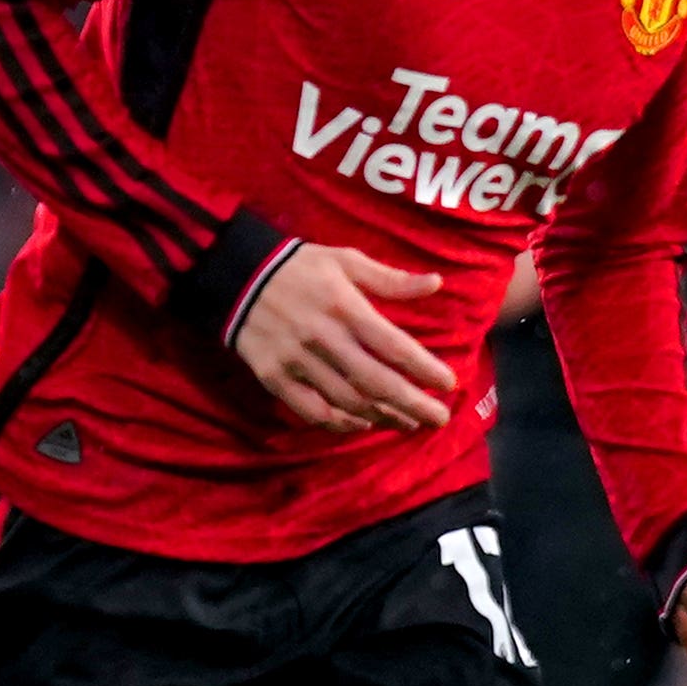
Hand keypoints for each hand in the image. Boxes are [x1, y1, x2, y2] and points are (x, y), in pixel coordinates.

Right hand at [232, 242, 456, 433]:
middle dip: (413, 404)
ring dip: (383, 416)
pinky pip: (312, 411)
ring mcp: (297, 362)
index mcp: (345, 307)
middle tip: (440, 418)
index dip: (425, 368)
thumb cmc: (300, 267)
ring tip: (409, 423)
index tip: (449, 383)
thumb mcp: (346, 261)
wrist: (236, 275)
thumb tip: (435, 283)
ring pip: (347, 401)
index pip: (393, 346)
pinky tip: (363, 425)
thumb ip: (390, 279)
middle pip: (376, 382)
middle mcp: (324, 338)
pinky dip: (341, 423)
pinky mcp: (275, 378)